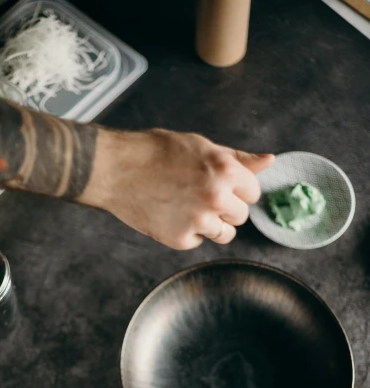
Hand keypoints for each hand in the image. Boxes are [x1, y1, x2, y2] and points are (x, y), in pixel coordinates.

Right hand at [81, 128, 273, 249]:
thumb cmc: (158, 152)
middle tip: (197, 194)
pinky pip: (198, 241)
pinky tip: (170, 214)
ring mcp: (199, 221)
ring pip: (224, 234)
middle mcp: (217, 198)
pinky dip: (187, 232)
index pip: (253, 193)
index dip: (236, 188)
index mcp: (227, 171)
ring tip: (185, 205)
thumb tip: (271, 161)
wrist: (116, 169)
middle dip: (225, 208)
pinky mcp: (181, 239)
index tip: (217, 184)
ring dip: (211, 224)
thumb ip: (239, 159)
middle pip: (241, 216)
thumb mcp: (202, 146)